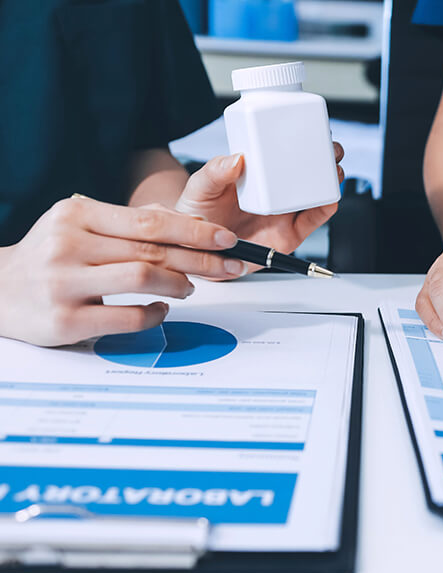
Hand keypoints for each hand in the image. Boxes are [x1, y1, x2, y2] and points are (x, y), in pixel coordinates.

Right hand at [0, 195, 240, 345]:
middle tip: (227, 265)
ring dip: (178, 284)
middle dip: (200, 259)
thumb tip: (190, 223)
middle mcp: (67, 245)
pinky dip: (155, 314)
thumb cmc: (50, 256)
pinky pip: (127, 318)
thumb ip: (131, 223)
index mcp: (75, 215)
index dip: (195, 231)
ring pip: (143, 278)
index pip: (150, 221)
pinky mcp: (65, 321)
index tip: (225, 238)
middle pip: (153, 250)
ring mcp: (64, 283)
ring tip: (189, 286)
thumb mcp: (81, 226)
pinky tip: (161, 309)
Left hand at [174, 143, 345, 275]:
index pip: (283, 152)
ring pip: (316, 193)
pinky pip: (313, 221)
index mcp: (256, 174)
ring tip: (334, 170)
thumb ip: (215, 172)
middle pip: (308, 170)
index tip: (312, 127)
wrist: (197, 253)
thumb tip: (237, 158)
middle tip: (329, 148)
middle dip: (325, 157)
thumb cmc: (198, 216)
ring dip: (330, 180)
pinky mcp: (290, 234)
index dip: (302, 139)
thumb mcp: (200, 188)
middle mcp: (274, 192)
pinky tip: (329, 199)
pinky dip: (325, 209)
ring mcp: (284, 212)